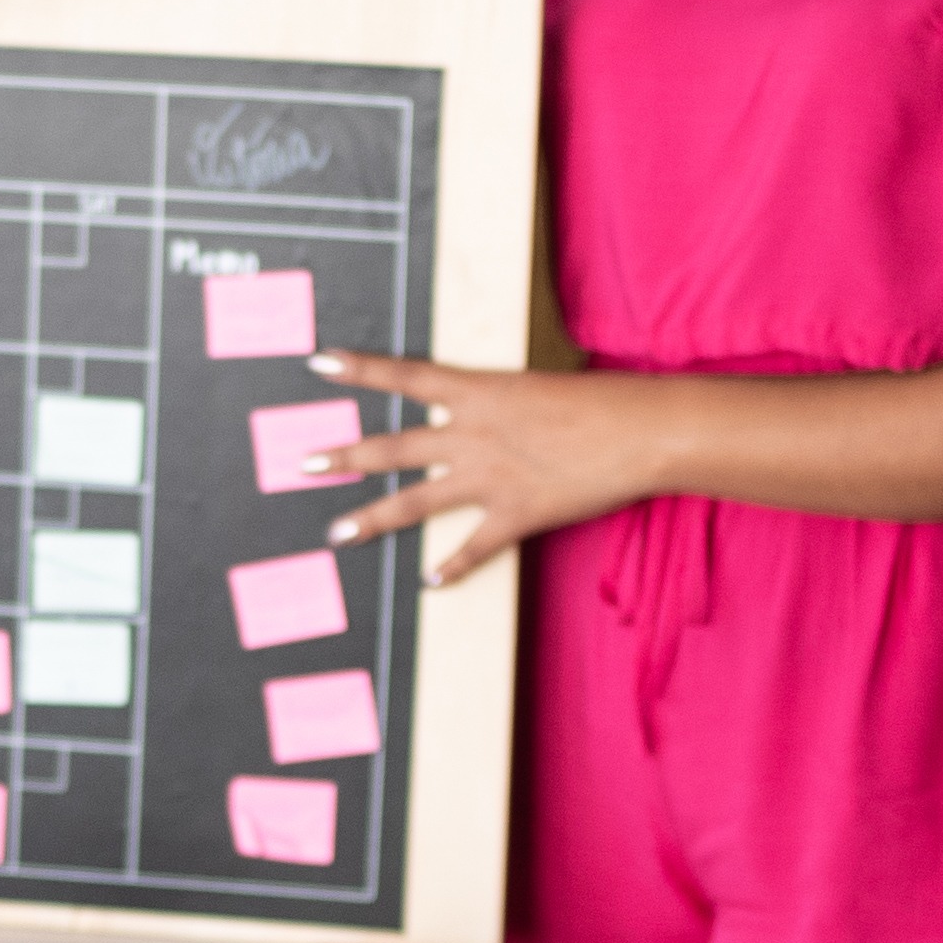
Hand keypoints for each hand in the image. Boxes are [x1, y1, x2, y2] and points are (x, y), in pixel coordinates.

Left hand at [305, 352, 671, 585]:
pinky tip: (430, 582)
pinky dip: (451, 567)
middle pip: (391, 448)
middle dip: (343, 456)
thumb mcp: (538, 386)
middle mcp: (471, 435)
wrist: (641, 431)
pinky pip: (472, 548)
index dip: (357, 368)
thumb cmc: (601, 398)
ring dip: (372, 519)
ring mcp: (489, 479)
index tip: (317, 361)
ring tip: (336, 532)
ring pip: (414, 503)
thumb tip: (486, 417)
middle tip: (302, 463)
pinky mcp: (515, 516)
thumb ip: (502, 405)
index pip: (403, 376)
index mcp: (478, 392)